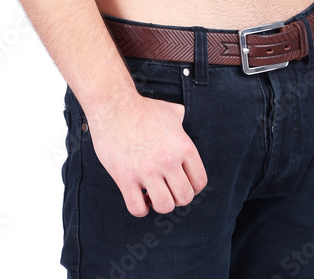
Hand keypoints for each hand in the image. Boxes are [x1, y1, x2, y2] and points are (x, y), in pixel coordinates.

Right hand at [86, 94, 207, 216]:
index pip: (199, 182)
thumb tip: (183, 119)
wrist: (114, 105)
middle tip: (166, 188)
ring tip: (152, 193)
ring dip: (159, 203)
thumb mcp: (171, 111)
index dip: (192, 187)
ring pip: (164, 206)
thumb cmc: (142, 108)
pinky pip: (138, 209)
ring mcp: (147, 171)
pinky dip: (141, 208)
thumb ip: (181, 120)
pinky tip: (138, 196)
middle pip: (184, 197)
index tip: (182, 184)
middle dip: (176, 197)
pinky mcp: (125, 178)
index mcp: (184, 146)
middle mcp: (168, 161)